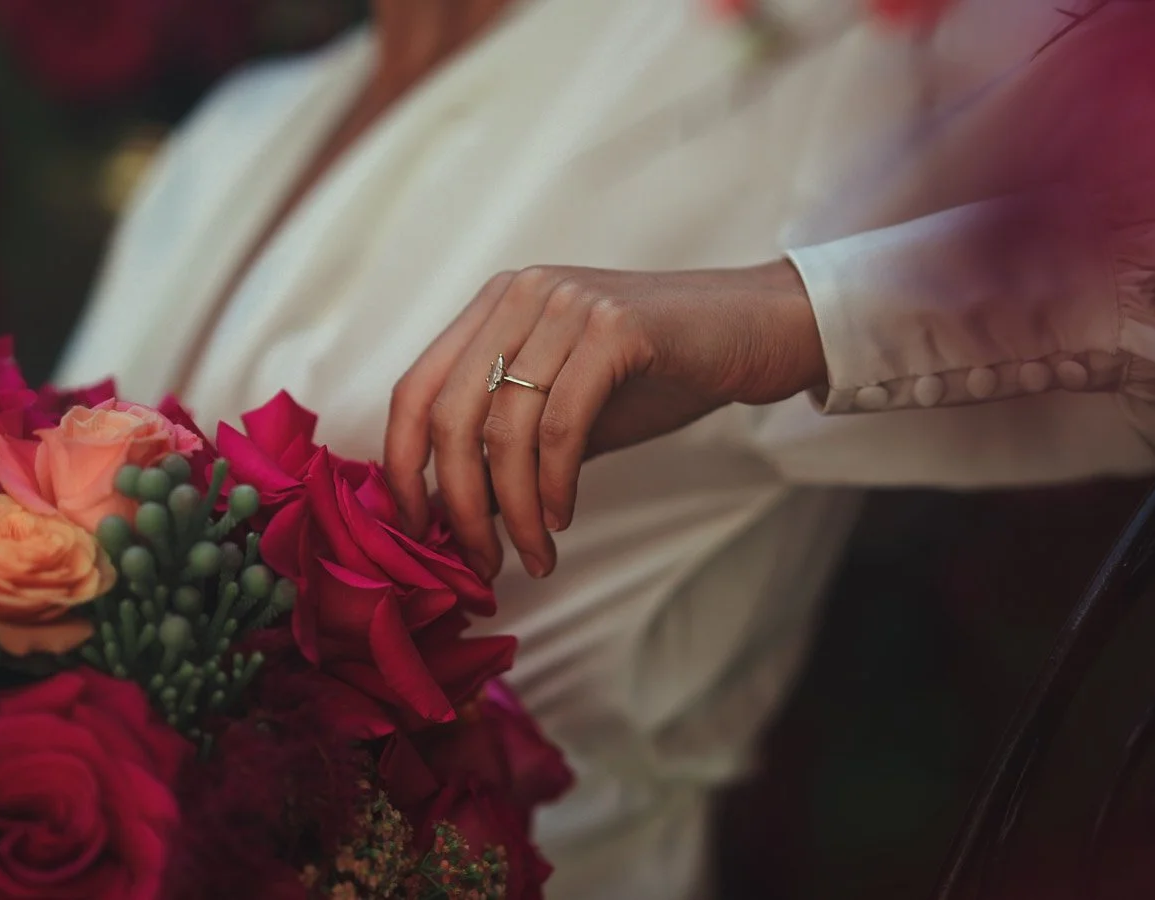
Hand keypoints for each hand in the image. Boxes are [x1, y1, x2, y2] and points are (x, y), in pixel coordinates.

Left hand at [384, 261, 825, 579]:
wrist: (753, 331)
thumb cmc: (658, 373)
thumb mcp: (567, 411)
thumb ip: (509, 448)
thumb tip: (452, 513)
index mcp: (495, 307)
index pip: (415, 389)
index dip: (401, 466)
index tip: (417, 530)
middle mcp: (521, 294)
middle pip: (452, 414)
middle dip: (460, 502)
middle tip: (483, 561)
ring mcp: (567, 304)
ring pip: (507, 427)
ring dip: (517, 509)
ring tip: (535, 554)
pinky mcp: (616, 326)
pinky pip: (562, 423)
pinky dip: (556, 483)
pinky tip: (565, 516)